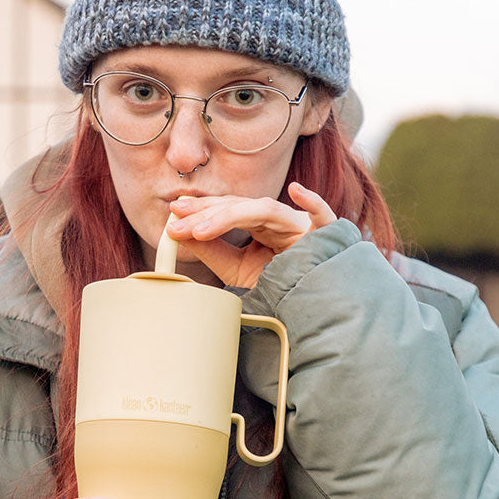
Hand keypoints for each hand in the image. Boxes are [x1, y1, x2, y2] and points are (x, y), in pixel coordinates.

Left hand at [166, 182, 335, 287]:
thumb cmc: (279, 287)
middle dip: (207, 212)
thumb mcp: (237, 270)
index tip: (173, 215)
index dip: (201, 210)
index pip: (229, 210)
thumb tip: (179, 232)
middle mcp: (279, 221)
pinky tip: (298, 191)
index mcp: (262, 226)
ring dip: (231, 215)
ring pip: (267, 210)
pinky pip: (323, 216)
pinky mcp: (325, 236)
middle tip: (176, 219)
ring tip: (201, 228)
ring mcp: (301, 226)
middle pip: (241, 206)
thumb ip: (211, 251)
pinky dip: (313, 202)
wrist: (312, 308)